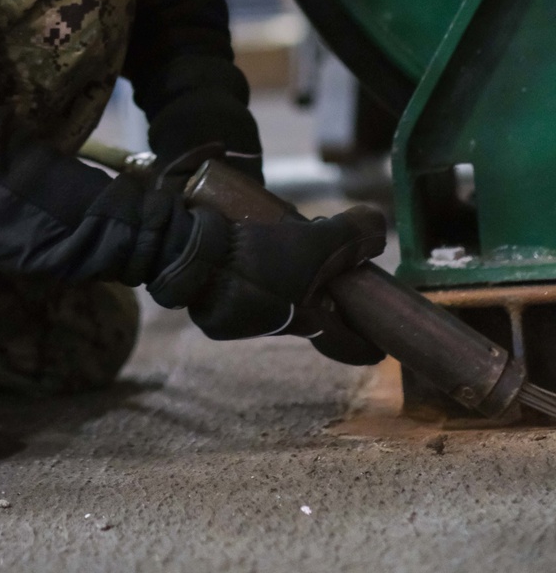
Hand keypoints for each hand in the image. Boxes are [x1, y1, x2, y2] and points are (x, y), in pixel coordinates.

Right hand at [148, 201, 385, 363]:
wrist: (190, 257)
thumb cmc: (259, 258)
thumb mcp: (314, 243)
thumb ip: (349, 235)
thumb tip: (378, 227)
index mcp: (307, 322)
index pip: (349, 345)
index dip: (369, 343)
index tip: (381, 342)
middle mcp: (279, 324)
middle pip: (315, 314)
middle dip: (327, 293)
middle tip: (335, 263)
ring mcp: (246, 316)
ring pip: (283, 298)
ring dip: (292, 276)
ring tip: (292, 239)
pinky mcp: (219, 301)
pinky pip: (252, 287)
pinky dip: (261, 268)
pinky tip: (258, 239)